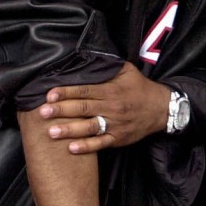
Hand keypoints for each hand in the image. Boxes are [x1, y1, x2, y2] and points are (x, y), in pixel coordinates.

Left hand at [40, 62, 170, 153]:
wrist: (162, 108)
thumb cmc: (140, 88)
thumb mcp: (127, 71)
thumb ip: (108, 65)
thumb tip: (87, 58)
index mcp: (111, 90)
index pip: (85, 90)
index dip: (66, 92)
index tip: (50, 94)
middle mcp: (112, 107)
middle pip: (83, 109)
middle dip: (61, 110)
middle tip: (43, 113)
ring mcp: (115, 124)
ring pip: (89, 127)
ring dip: (69, 130)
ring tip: (51, 132)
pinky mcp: (118, 138)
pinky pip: (101, 143)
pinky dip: (86, 146)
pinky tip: (71, 147)